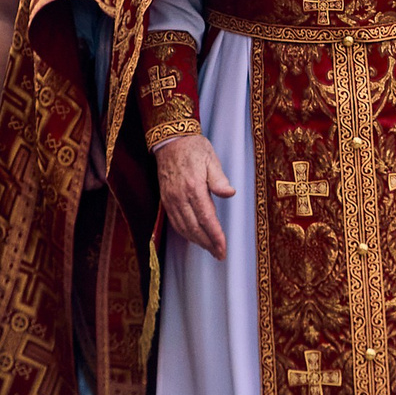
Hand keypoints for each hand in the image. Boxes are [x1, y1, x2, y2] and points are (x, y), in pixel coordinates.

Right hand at [156, 134, 234, 259]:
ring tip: (210, 249)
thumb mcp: (211, 159)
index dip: (215, 236)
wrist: (170, 140)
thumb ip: (219, 179)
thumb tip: (230, 193)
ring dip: (197, 241)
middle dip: (208, 244)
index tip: (223, 248)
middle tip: (219, 254)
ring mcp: (170, 199)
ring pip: (183, 228)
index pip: (206, 218)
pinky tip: (194, 238)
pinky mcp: (165, 200)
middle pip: (195, 228)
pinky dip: (185, 233)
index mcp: (194, 187)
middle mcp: (180, 197)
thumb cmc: (194, 148)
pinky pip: (175, 222)